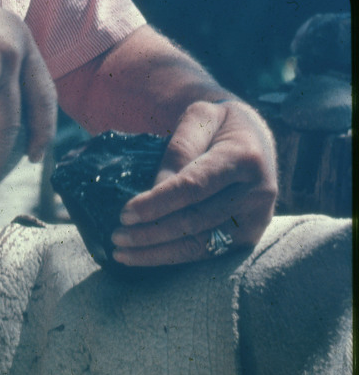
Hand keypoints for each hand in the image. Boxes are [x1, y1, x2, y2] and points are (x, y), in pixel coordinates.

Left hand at [110, 100, 277, 265]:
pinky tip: (144, 257)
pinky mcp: (248, 238)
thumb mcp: (200, 117)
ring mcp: (257, 220)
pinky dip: (172, 257)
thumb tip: (157, 187)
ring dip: (157, 252)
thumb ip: (180, 147)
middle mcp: (258, 192)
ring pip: (199, 244)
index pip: (194, 187)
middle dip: (151, 231)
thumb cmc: (219, 125)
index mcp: (245, 158)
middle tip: (117, 235)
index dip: (157, 203)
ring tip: (122, 252)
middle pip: (195, 220)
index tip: (125, 213)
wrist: (254, 139)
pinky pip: (205, 254)